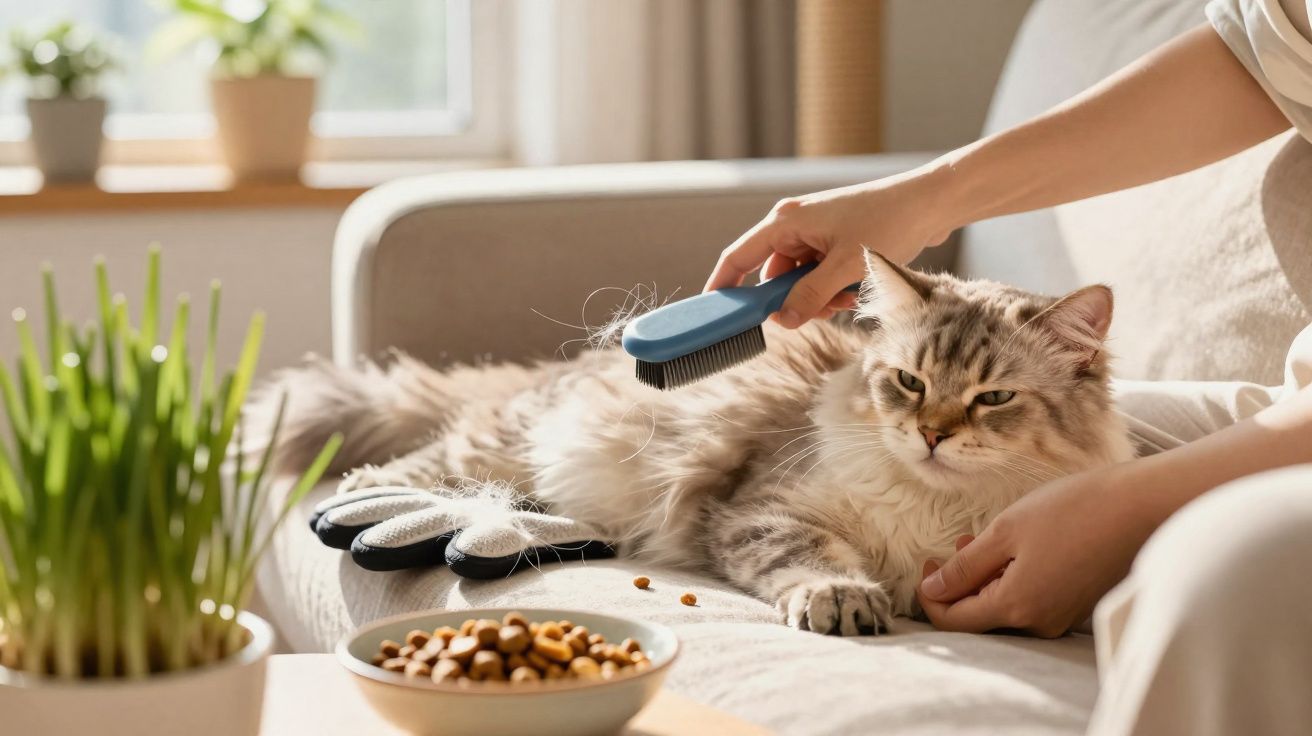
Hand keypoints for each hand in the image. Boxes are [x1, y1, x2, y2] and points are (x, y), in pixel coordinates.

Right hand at [704, 169, 954, 327]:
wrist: (931, 202)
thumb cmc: (889, 222)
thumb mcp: (845, 267)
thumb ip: (810, 296)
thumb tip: (782, 320)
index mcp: (787, 221)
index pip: (739, 256)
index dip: (723, 285)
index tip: (713, 313)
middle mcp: (795, 225)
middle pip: (773, 276)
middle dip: (792, 300)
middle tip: (819, 311)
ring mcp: (815, 233)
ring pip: (798, 280)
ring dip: (817, 298)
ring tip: (846, 298)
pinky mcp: (834, 241)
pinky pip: (818, 274)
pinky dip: (831, 289)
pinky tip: (853, 291)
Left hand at [916, 464, 1161, 636]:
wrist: (1143, 507)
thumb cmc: (1073, 512)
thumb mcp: (1006, 532)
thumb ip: (965, 566)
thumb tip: (932, 591)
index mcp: (1017, 608)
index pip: (954, 621)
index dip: (931, 594)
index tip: (927, 561)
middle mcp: (1040, 624)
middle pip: (980, 617)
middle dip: (959, 583)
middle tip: (954, 544)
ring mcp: (1061, 617)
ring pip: (1006, 607)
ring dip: (985, 578)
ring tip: (981, 539)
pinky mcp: (1077, 605)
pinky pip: (1032, 600)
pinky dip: (1013, 578)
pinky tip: (1014, 547)